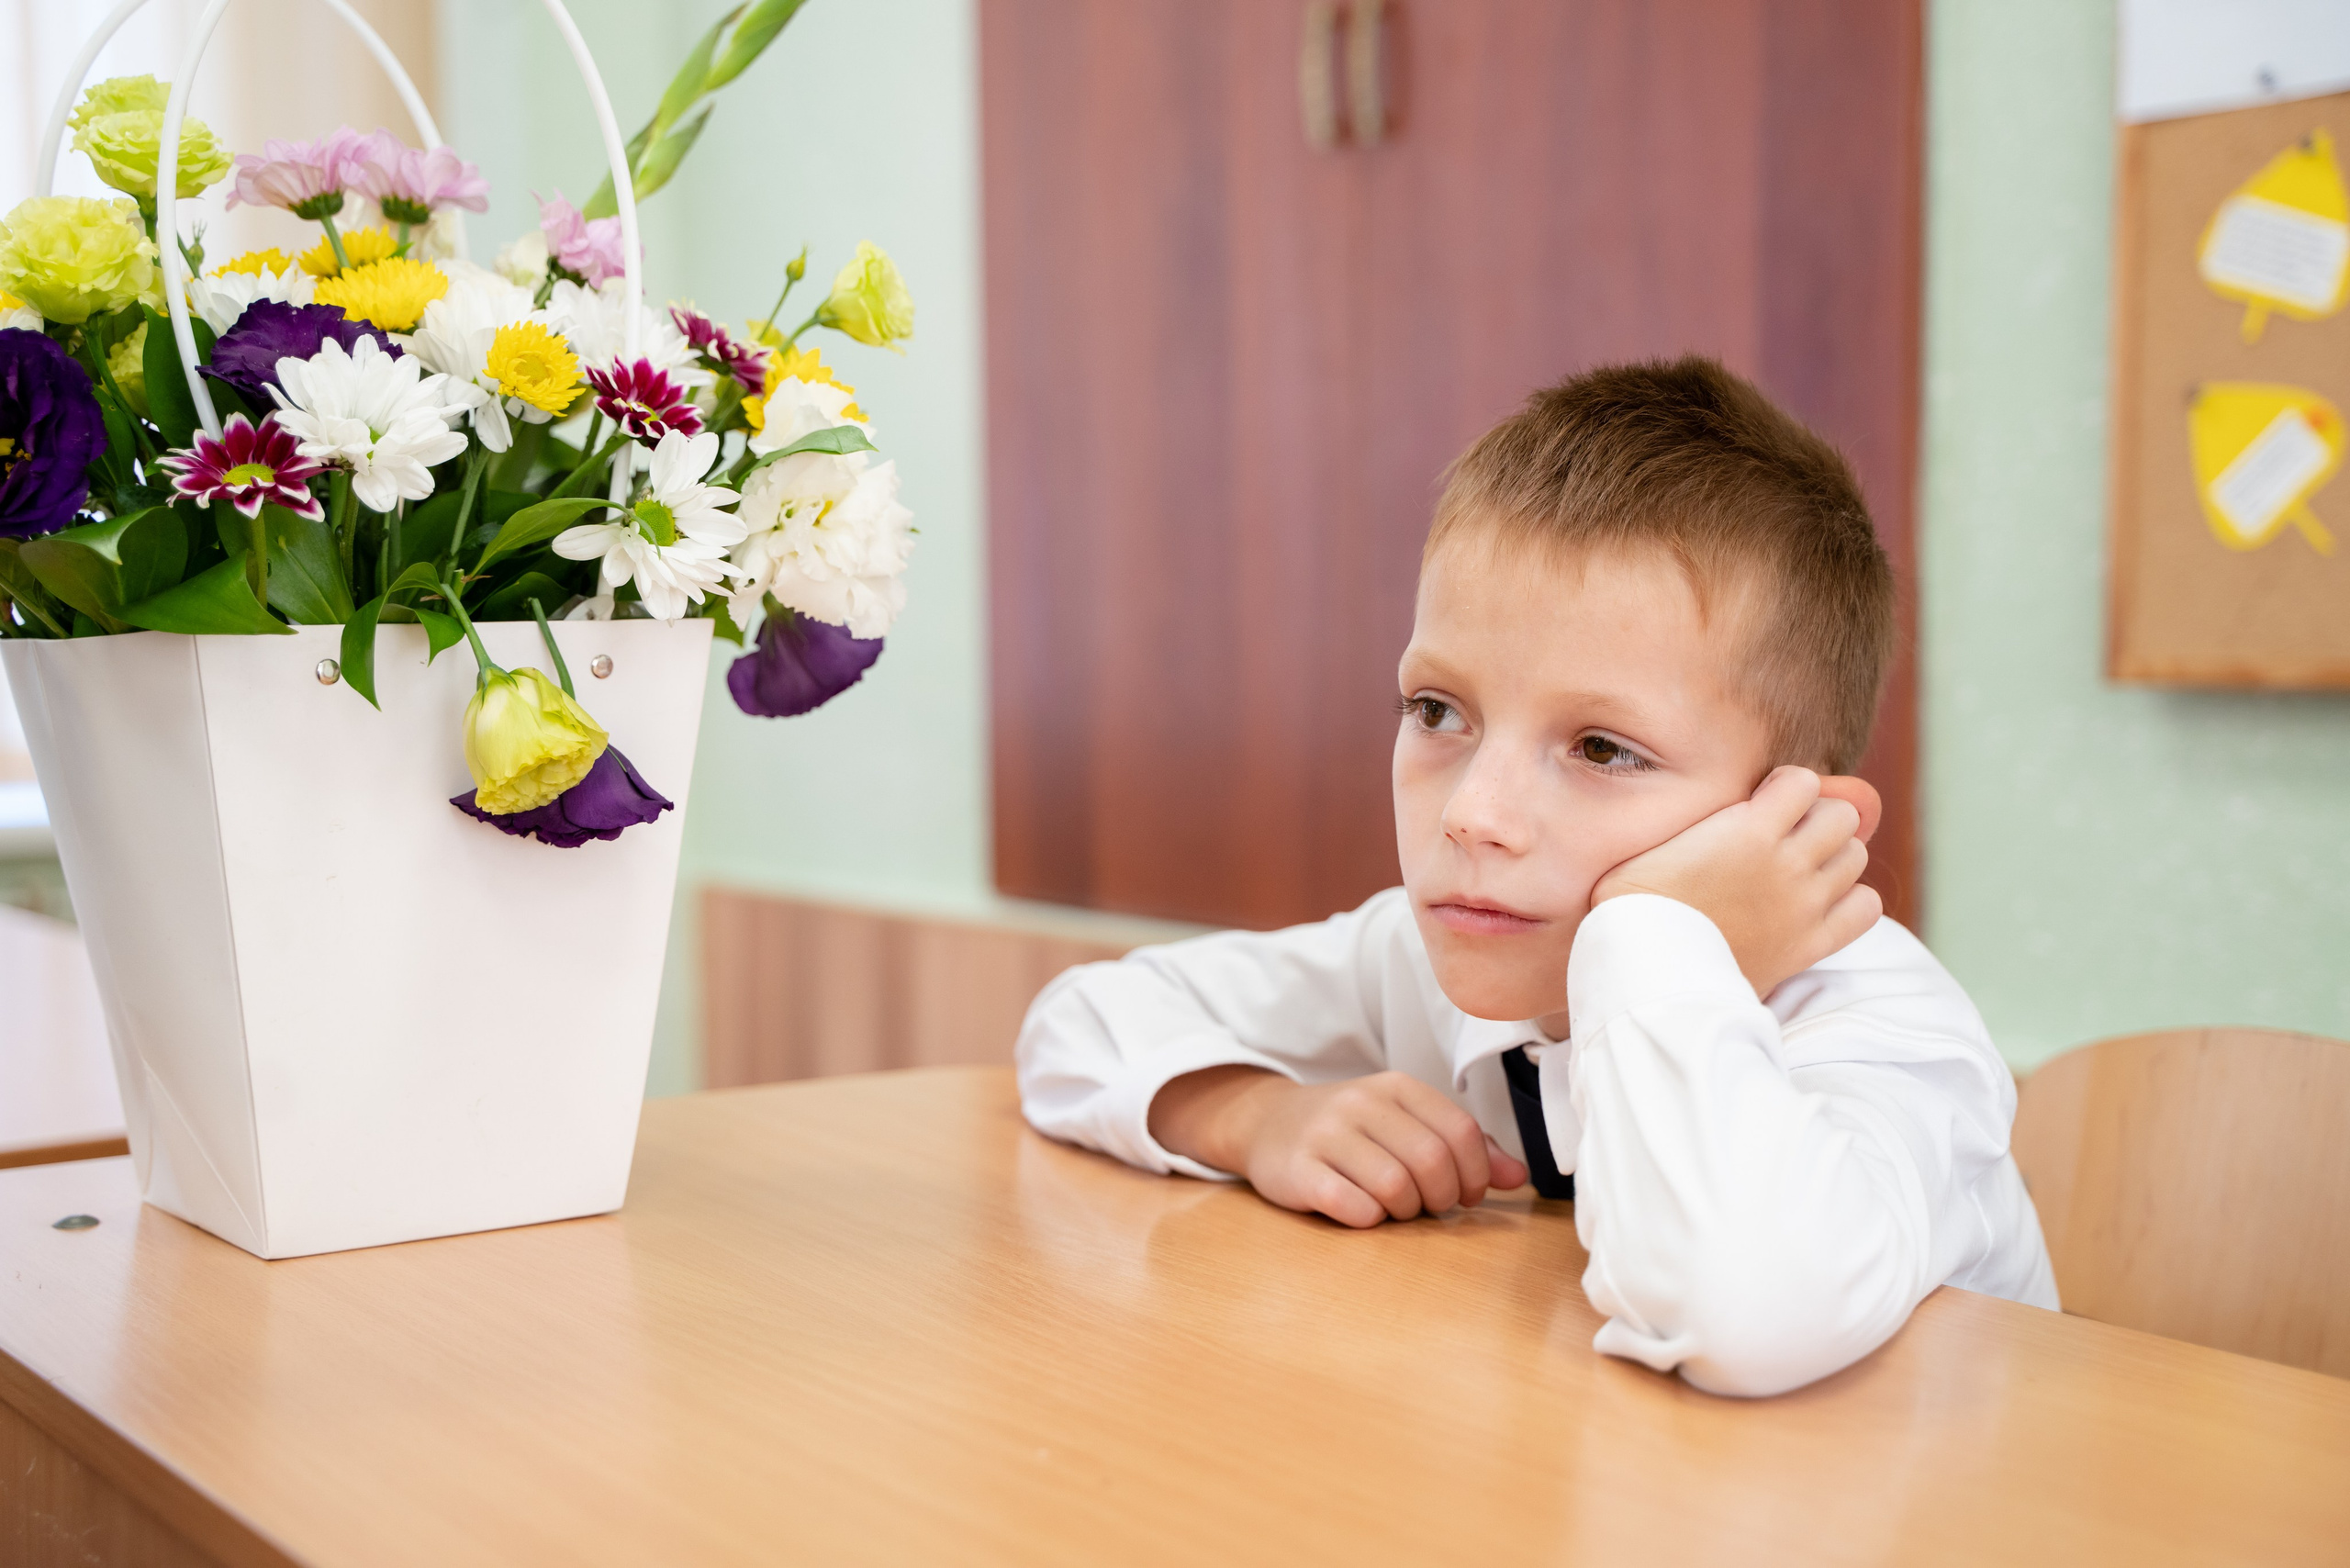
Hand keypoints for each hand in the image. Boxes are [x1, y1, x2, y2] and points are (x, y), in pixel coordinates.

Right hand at [1148, 1065, 1530, 1227]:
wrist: (1266, 1124)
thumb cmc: (1350, 1131)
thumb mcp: (1405, 1124)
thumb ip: (1461, 1147)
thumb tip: (1516, 1177)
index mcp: (1397, 1086)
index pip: (1461, 1131)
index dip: (1476, 1173)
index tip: (1466, 1195)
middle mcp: (1362, 1103)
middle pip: (1432, 1161)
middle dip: (1443, 1197)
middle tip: (1431, 1208)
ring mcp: (1327, 1134)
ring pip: (1395, 1187)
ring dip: (1405, 1211)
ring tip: (1394, 1208)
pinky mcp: (1299, 1170)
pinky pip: (1353, 1206)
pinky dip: (1369, 1219)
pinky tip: (1362, 1212)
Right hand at [1590, 765, 1882, 996]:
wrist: (1648, 968)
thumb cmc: (1637, 901)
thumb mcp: (1661, 838)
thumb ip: (1706, 816)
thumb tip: (1733, 805)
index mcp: (1749, 829)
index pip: (1803, 782)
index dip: (1786, 786)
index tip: (1766, 800)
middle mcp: (1787, 861)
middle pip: (1841, 815)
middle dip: (1817, 817)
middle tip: (1789, 834)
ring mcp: (1804, 904)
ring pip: (1856, 856)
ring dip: (1834, 856)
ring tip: (1802, 868)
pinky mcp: (1811, 943)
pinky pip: (1866, 908)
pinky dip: (1852, 901)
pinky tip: (1822, 902)